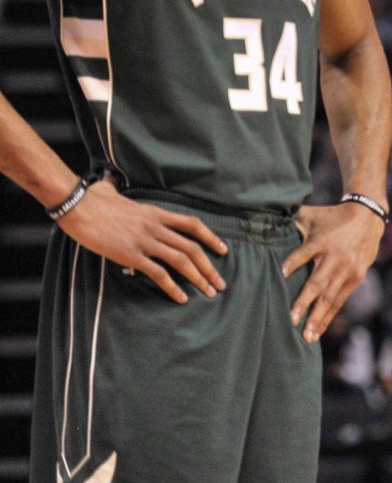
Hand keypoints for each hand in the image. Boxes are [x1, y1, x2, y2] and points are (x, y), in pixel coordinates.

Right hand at [58, 178, 227, 302]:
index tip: (223, 250)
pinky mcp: (130, 254)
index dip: (211, 238)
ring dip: (198, 278)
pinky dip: (172, 287)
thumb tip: (110, 184)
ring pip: (181, 260)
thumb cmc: (92, 198)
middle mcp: (156, 227)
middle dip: (209, 267)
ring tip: (209, 293)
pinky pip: (158, 273)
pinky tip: (180, 298)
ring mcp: (145, 241)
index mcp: (157, 213)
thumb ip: (118, 190)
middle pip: (192, 247)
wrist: (77, 206)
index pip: (193, 225)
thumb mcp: (113, 191)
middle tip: (220, 283)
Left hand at [282, 201, 384, 342]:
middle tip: (291, 319)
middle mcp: (335, 257)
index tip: (281, 273)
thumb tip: (263, 218)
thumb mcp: (313, 215)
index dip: (293, 262)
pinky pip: (340, 300)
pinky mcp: (356, 277)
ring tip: (307, 336)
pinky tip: (319, 331)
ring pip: (330, 297)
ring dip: (317, 317)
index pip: (305, 252)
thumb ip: (292, 220)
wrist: (368, 217)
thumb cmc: (332, 217)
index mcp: (322, 240)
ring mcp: (347, 269)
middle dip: (304, 302)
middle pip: (318, 282)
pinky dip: (329, 316)